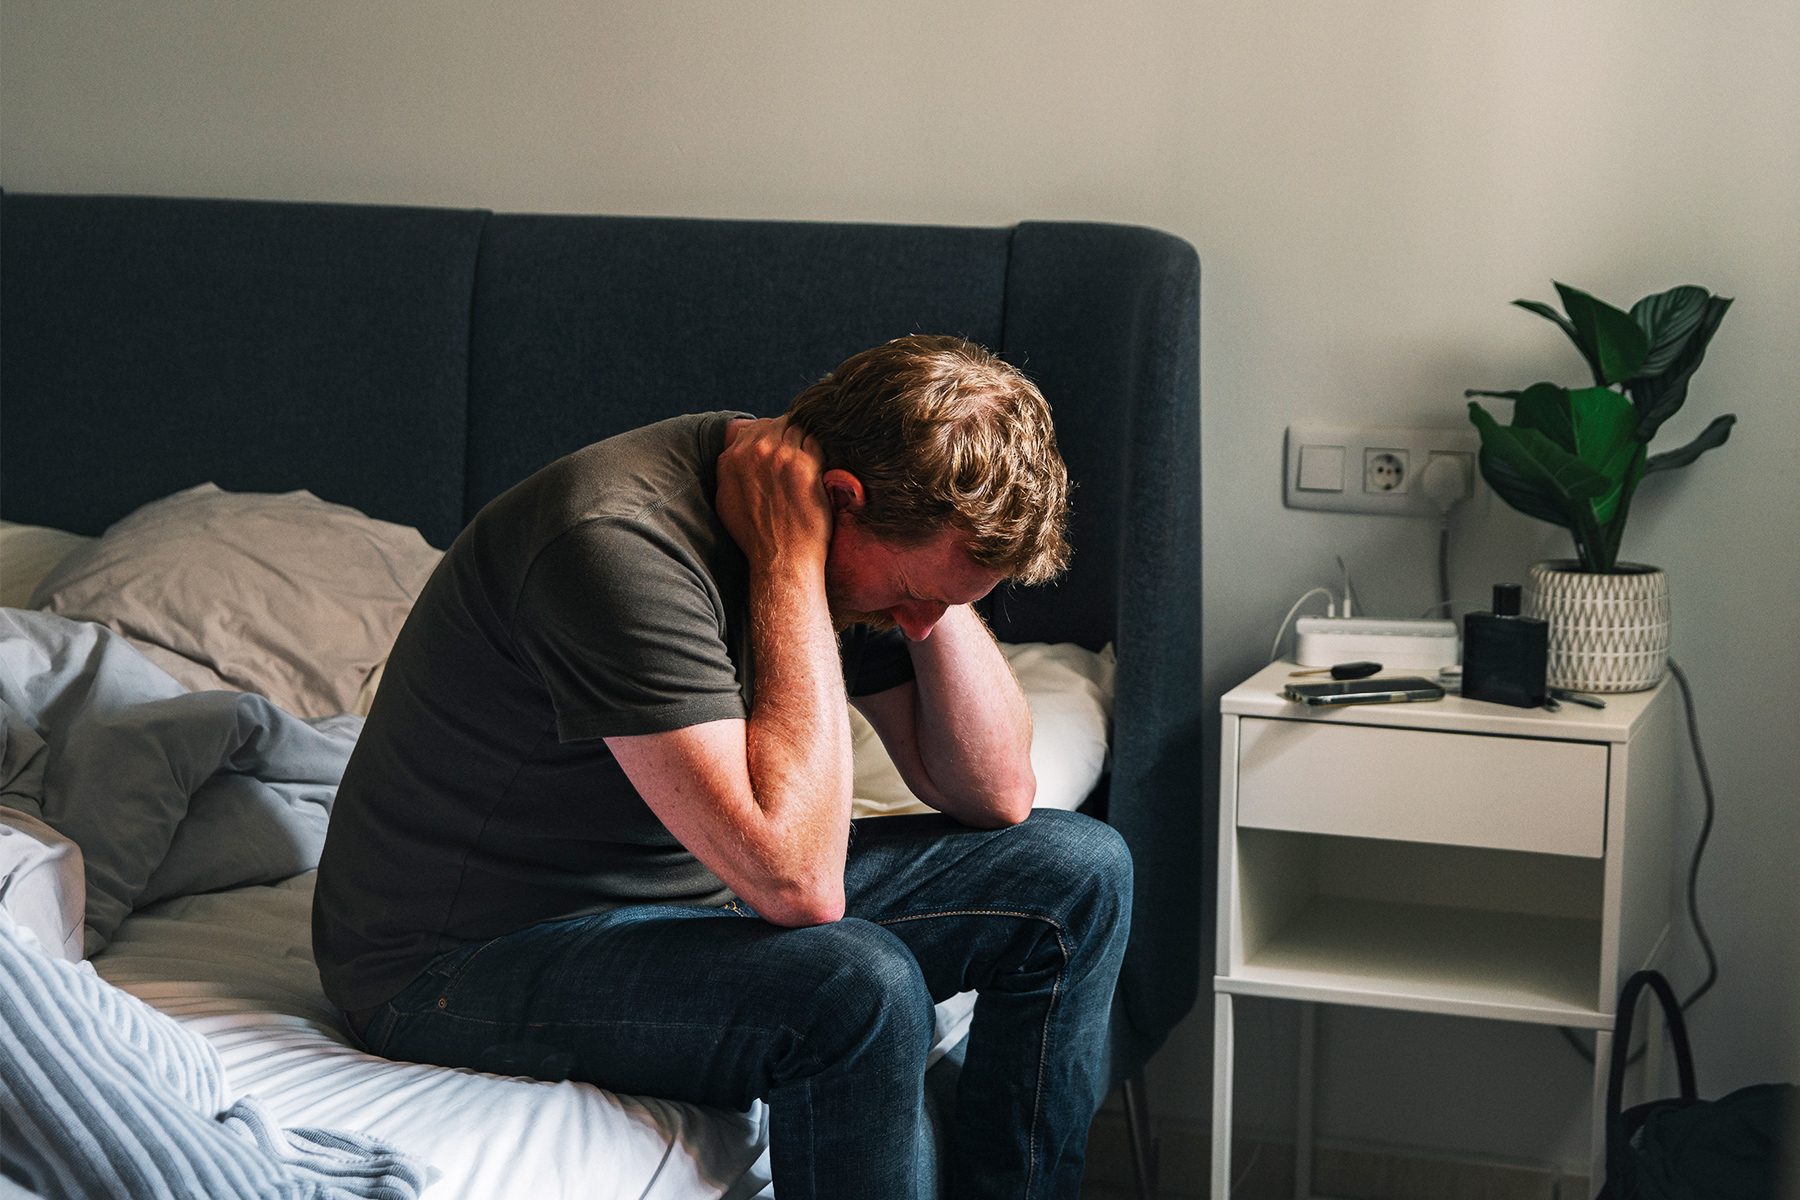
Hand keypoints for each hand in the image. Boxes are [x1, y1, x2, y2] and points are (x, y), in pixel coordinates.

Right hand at [716, 417, 831, 574]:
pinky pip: (816, 442)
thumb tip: (733, 454)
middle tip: (799, 455)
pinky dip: (819, 452)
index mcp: (732, 458)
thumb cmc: (755, 536)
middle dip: (790, 436)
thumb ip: (728, 471)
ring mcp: (781, 456)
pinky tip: (818, 469)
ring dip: (805, 443)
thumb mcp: (726, 501)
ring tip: (809, 463)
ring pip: (799, 430)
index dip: (772, 435)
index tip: (781, 448)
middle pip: (779, 424)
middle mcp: (754, 452)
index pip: (756, 427)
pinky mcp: (805, 465)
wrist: (781, 558)